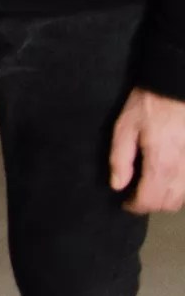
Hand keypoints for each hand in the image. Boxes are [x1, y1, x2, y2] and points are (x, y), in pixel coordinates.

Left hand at [110, 87, 184, 213]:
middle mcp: (181, 171)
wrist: (175, 89)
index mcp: (160, 164)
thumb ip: (120, 159)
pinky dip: (177, 190)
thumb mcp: (124, 128)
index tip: (124, 203)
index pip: (149, 200)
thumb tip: (118, 185)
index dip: (135, 206)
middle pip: (168, 204)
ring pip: (182, 199)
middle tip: (134, 195)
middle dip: (149, 205)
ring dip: (164, 200)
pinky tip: (164, 179)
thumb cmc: (148, 106)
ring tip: (148, 188)